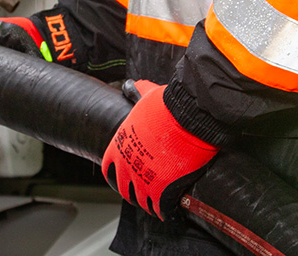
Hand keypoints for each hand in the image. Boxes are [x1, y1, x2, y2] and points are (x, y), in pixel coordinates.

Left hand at [101, 80, 217, 219]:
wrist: (188, 116)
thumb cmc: (167, 105)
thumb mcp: (146, 96)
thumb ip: (136, 93)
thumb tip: (131, 85)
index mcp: (119, 146)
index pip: (109, 169)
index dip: (117, 175)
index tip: (125, 179)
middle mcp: (127, 165)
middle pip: (125, 188)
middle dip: (133, 193)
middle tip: (142, 196)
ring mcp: (144, 179)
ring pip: (142, 201)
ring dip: (149, 205)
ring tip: (157, 207)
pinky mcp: (163, 190)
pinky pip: (161, 208)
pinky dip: (165, 212)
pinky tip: (169, 212)